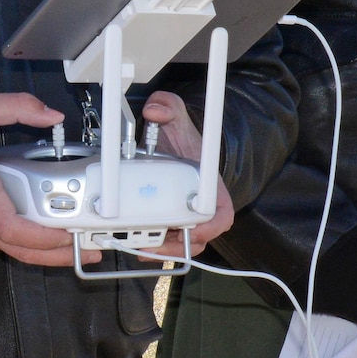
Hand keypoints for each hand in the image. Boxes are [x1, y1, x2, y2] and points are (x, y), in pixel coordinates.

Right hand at [0, 92, 76, 266]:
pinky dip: (21, 245)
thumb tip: (51, 115)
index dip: (42, 237)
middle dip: (56, 254)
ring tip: (73, 245)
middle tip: (87, 249)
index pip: (9, 225)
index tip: (68, 233)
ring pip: (7, 250)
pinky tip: (42, 238)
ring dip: (42, 252)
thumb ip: (17, 106)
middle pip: (17, 248)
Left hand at [136, 91, 234, 258]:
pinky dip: (153, 247)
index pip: (221, 215)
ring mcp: (186, 218)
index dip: (209, 227)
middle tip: (154, 245)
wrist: (174, 148)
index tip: (193, 231)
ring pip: (180, 245)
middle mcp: (202, 207)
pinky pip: (165, 242)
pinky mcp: (170, 223)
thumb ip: (168, 107)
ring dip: (162, 251)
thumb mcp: (176, 118)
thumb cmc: (181, 140)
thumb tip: (155, 110)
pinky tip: (135, 244)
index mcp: (212, 189)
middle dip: (176, 247)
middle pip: (197, 239)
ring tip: (140, 248)